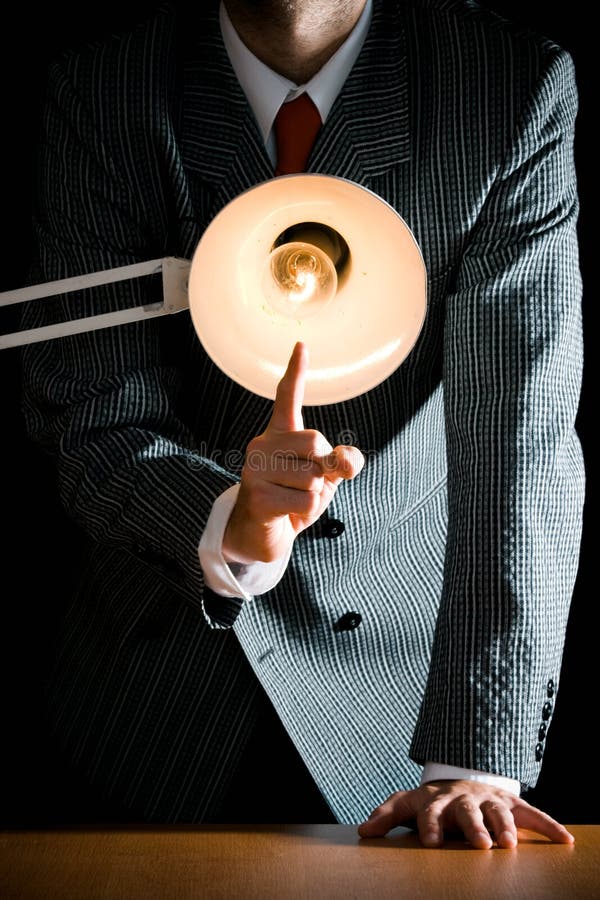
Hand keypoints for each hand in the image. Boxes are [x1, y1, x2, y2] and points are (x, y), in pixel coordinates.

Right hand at [223, 341, 363, 563]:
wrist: (264, 535)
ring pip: (313, 476)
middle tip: (304, 483)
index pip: (287, 397)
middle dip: (322, 468)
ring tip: (292, 500)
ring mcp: (255, 469)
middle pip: (316, 442)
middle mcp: (262, 444)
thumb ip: (343, 463)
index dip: (296, 371)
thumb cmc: (294, 499)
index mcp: (280, 434)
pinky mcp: (258, 496)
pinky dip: (306, 512)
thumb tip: (346, 460)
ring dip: (314, 495)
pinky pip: (306, 499)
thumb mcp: (325, 479)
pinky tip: (286, 513)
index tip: (302, 345)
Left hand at [357, 780, 574, 848]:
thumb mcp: (406, 804)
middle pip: (467, 810)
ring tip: (509, 844)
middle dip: (474, 826)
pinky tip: (564, 840)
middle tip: (480, 844)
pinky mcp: (511, 804)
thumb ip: (386, 815)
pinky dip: (549, 826)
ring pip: (498, 811)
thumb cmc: (431, 802)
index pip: (429, 811)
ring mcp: (488, 799)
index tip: (431, 843)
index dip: (430, 826)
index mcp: (435, 800)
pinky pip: (532, 814)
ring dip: (504, 826)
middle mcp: (462, 798)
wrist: (461, 782)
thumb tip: (363, 832)